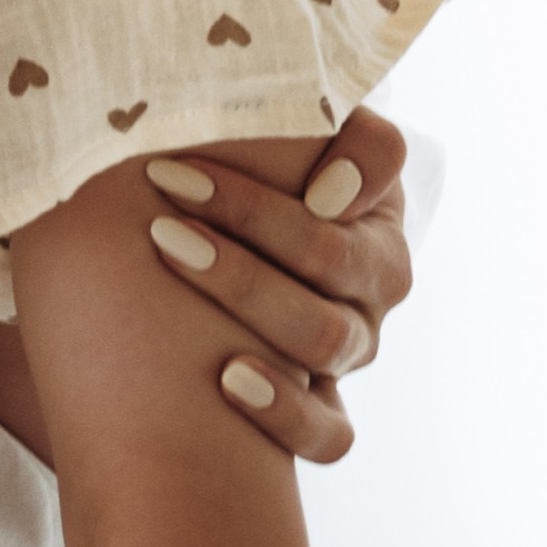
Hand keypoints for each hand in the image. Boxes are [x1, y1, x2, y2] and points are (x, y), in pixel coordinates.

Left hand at [144, 111, 412, 463]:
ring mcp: (352, 345)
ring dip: (245, 292)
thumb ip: (270, 113)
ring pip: (325, 337)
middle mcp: (376, 275)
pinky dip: (285, 411)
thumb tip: (310, 170)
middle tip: (165, 181)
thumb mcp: (248, 134)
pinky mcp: (325, 409)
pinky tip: (225, 380)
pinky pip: (330, 433)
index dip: (333, 149)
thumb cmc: (221, 183)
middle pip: (333, 253)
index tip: (254, 137)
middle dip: (248, 215)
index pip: (381, 158)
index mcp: (370, 195)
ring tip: (169, 253)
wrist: (182, 272)